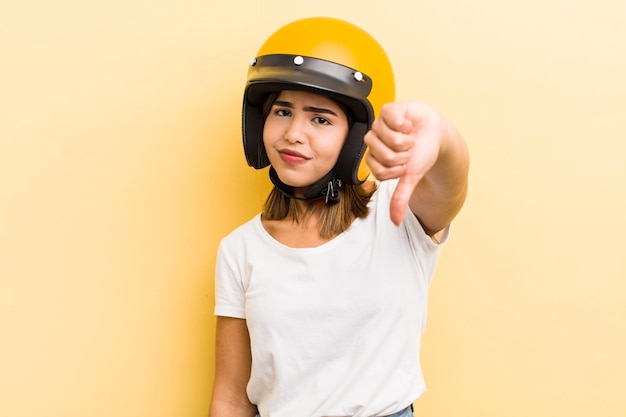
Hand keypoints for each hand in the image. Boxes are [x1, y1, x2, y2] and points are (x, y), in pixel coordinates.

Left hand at [364, 101, 444, 225]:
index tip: (406, 163)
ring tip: (409, 136)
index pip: (382, 172)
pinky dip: (406, 124)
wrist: (435, 131)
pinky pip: (392, 120)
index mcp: (375, 159)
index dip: (399, 169)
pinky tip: (408, 124)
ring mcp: (379, 125)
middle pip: (386, 157)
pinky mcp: (388, 110)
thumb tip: (395, 221)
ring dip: (407, 140)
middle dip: (405, 155)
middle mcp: (373, 142)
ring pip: (390, 140)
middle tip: (409, 148)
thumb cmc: (420, 153)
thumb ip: (401, 198)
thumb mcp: (411, 177)